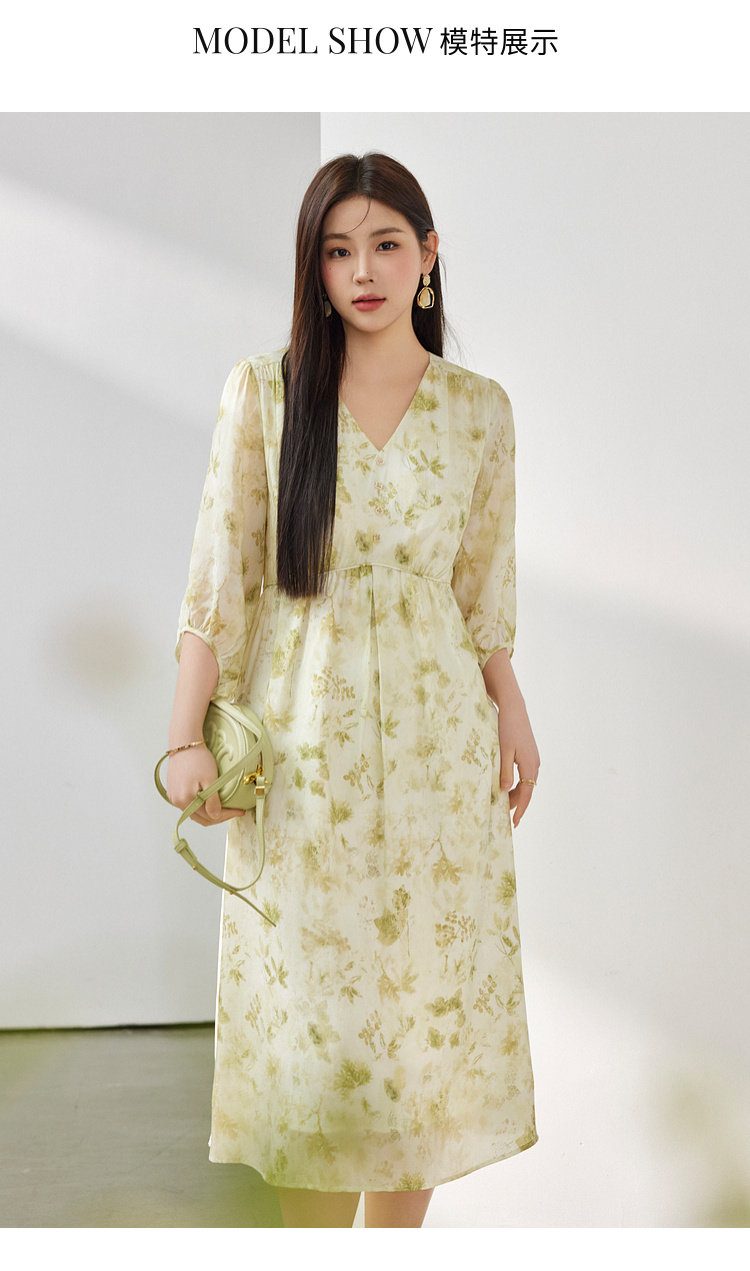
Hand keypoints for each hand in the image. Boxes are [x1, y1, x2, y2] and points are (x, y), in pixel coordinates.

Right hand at [166, 745, 245, 826]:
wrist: (185, 743)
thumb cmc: (198, 759)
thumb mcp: (210, 780)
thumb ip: (213, 802)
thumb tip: (216, 816)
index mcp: (185, 800)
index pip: (209, 816)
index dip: (227, 815)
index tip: (240, 811)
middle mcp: (176, 801)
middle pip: (200, 818)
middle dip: (219, 817)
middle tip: (234, 811)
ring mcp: (173, 796)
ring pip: (194, 812)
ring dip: (209, 813)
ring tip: (224, 808)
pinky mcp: (173, 790)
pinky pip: (188, 804)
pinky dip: (200, 806)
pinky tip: (210, 802)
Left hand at [496, 690, 540, 828]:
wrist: (514, 709)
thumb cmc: (506, 728)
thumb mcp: (503, 751)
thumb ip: (504, 771)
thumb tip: (504, 790)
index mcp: (529, 766)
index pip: (526, 794)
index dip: (520, 810)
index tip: (514, 823)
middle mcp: (535, 764)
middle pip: (527, 791)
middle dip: (517, 804)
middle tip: (504, 815)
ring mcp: (534, 759)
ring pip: (527, 783)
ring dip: (516, 793)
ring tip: (503, 802)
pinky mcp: (530, 754)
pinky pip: (526, 775)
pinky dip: (518, 784)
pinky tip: (508, 785)